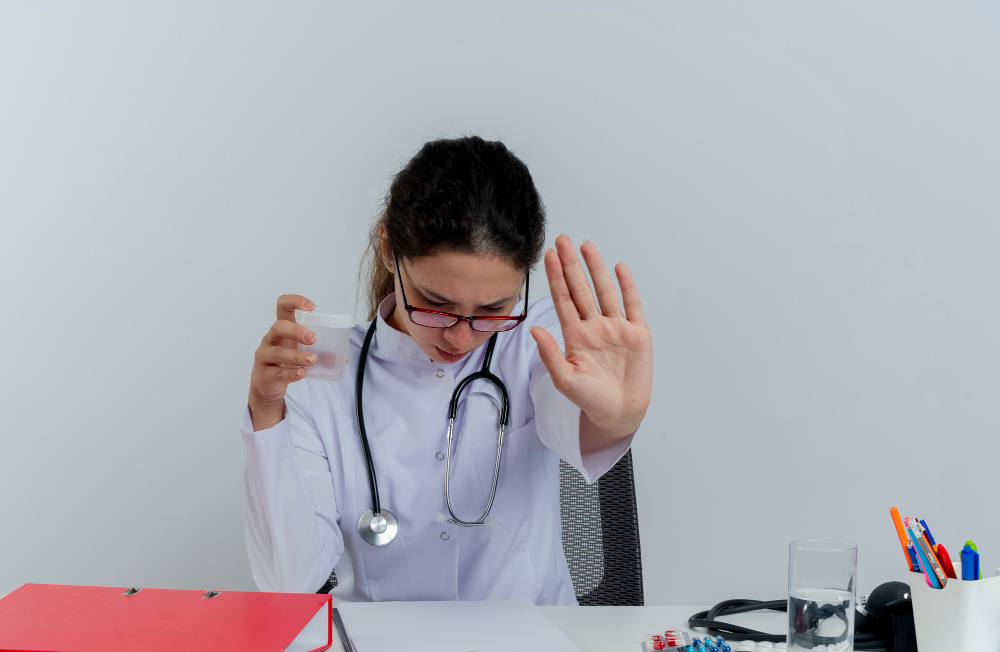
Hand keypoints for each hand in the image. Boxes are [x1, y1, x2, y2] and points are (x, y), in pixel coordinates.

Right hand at [248, 294, 317, 429]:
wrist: (267, 384)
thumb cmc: (286, 361)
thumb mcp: (301, 351)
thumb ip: (321, 352)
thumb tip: (343, 357)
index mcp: (282, 328)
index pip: (283, 306)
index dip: (295, 301)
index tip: (311, 307)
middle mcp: (270, 338)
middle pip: (278, 326)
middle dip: (296, 331)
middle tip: (313, 338)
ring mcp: (264, 355)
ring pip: (277, 352)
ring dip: (297, 355)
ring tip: (313, 359)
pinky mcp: (264, 374)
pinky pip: (277, 373)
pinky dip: (291, 373)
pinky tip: (302, 373)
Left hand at [530, 235, 652, 437]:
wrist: (618, 412)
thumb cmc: (590, 399)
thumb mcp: (564, 380)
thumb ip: (550, 354)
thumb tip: (534, 329)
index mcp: (575, 336)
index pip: (563, 300)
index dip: (556, 278)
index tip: (548, 256)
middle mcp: (594, 327)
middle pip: (581, 289)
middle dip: (572, 265)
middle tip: (563, 241)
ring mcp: (616, 328)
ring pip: (605, 291)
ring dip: (596, 269)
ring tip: (586, 246)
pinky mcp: (637, 333)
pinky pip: (632, 305)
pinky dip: (626, 286)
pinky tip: (618, 268)